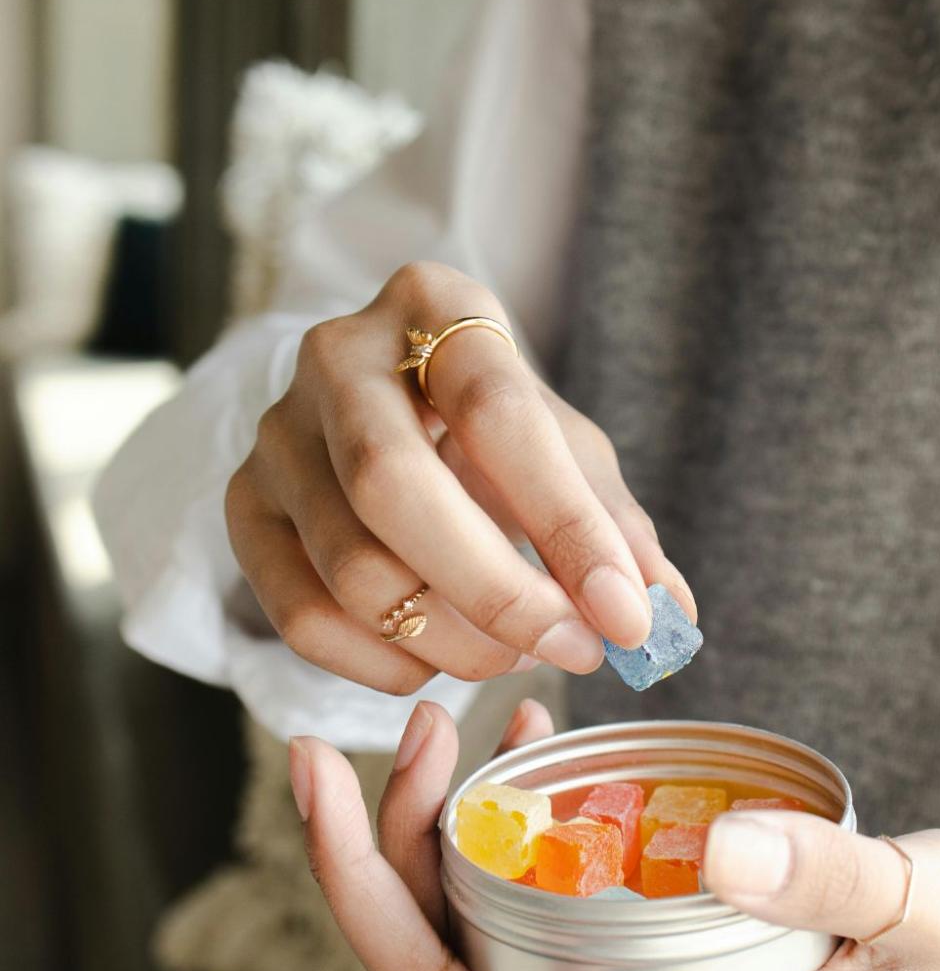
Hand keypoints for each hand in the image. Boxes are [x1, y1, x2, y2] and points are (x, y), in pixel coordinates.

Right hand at [225, 260, 693, 693]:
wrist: (389, 411)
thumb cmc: (493, 430)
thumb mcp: (567, 451)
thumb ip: (616, 528)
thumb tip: (665, 617)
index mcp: (434, 306)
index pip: (497, 413)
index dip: (567, 525)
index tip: (626, 615)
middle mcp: (336, 357)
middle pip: (392, 488)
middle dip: (496, 594)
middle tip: (572, 649)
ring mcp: (276, 436)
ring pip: (351, 570)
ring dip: (453, 641)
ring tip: (517, 652)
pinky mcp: (244, 509)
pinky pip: (304, 619)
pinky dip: (388, 663)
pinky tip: (442, 658)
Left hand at [262, 705, 939, 970]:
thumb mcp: (931, 903)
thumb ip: (837, 876)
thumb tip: (719, 846)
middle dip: (372, 890)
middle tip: (324, 762)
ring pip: (488, 940)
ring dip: (428, 843)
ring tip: (427, 724)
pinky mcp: (658, 941)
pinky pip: (543, 899)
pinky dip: (508, 822)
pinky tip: (531, 735)